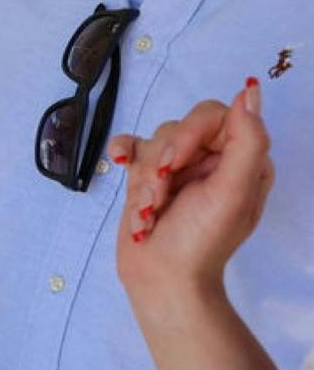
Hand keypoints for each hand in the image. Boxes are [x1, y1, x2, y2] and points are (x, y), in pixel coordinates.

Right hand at [111, 80, 273, 312]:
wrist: (161, 279)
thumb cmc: (201, 241)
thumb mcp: (232, 192)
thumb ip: (247, 140)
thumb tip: (249, 91)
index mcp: (242, 160)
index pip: (215, 116)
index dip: (190, 134)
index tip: (176, 165)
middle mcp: (213, 159)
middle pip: (179, 126)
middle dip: (162, 162)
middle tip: (160, 195)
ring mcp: (179, 167)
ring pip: (153, 141)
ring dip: (145, 177)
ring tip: (149, 209)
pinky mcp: (148, 175)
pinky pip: (131, 144)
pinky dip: (123, 154)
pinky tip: (120, 163)